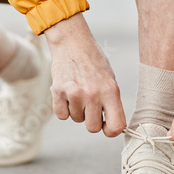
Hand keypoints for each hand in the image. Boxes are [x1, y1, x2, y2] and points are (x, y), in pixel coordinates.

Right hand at [44, 13, 126, 136]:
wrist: (72, 43)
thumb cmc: (94, 62)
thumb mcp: (110, 80)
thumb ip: (111, 103)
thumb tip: (111, 126)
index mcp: (111, 91)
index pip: (116, 126)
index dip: (112, 131)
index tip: (107, 127)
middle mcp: (93, 94)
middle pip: (92, 128)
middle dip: (91, 121)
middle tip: (91, 107)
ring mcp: (74, 93)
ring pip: (76, 119)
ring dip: (77, 110)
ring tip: (79, 92)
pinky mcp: (58, 91)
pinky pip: (61, 115)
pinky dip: (64, 108)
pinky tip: (67, 94)